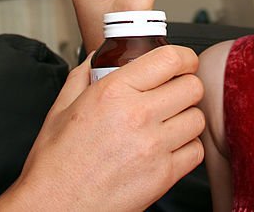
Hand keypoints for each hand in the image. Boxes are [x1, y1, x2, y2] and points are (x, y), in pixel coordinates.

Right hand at [1, 45, 204, 211]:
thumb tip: (97, 58)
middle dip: (186, 86)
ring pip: (197, 118)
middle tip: (174, 92)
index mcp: (113, 92)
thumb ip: (83, 76)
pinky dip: (187, 147)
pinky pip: (196, 151)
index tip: (184, 62)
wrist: (56, 207)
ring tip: (169, 122)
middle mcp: (137, 116)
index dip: (184, 57)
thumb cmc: (56, 164)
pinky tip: (169, 146)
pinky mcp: (163, 175)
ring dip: (187, 117)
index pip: (170, 59)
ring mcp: (154, 147)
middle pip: (192, 87)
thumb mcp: (61, 108)